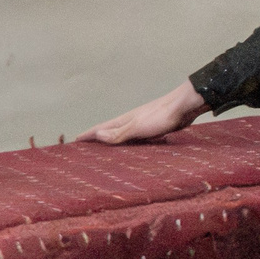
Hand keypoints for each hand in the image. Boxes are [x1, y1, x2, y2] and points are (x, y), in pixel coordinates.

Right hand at [75, 81, 209, 144]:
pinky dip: (129, 144)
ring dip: (113, 142)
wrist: (185, 107)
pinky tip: (133, 148)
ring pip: (123, 135)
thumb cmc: (161, 116)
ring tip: (105, 151)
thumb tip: (98, 135)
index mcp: (123, 120)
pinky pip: (136, 138)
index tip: (74, 141)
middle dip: (98, 139)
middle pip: (110, 131)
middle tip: (86, 148)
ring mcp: (141, 124)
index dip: (87, 135)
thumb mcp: (137, 127)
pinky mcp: (153, 128)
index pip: (100, 128)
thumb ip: (119, 133)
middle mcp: (130, 121)